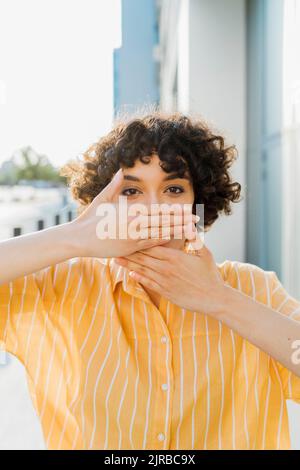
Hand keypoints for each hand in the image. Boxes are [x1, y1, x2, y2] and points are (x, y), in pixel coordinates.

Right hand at [69, 168, 197, 258]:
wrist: (77, 238)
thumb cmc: (89, 219)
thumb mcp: (102, 199)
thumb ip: (114, 185)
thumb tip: (121, 170)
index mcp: (130, 211)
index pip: (156, 210)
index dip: (173, 210)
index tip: (186, 209)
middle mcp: (134, 223)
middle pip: (162, 221)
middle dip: (180, 220)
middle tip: (196, 219)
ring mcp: (132, 237)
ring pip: (159, 233)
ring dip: (175, 231)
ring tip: (190, 230)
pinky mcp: (128, 248)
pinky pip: (149, 244)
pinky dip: (162, 241)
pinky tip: (173, 240)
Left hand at [114, 243, 226, 315]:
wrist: (213, 299)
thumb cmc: (210, 275)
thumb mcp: (204, 254)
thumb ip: (194, 239)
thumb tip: (189, 225)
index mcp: (174, 257)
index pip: (151, 246)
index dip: (139, 241)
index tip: (128, 235)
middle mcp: (166, 268)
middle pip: (143, 258)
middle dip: (128, 252)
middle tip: (114, 247)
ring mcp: (164, 281)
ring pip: (142, 270)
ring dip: (128, 265)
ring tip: (116, 260)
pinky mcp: (165, 292)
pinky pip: (148, 284)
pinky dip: (138, 279)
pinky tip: (130, 275)